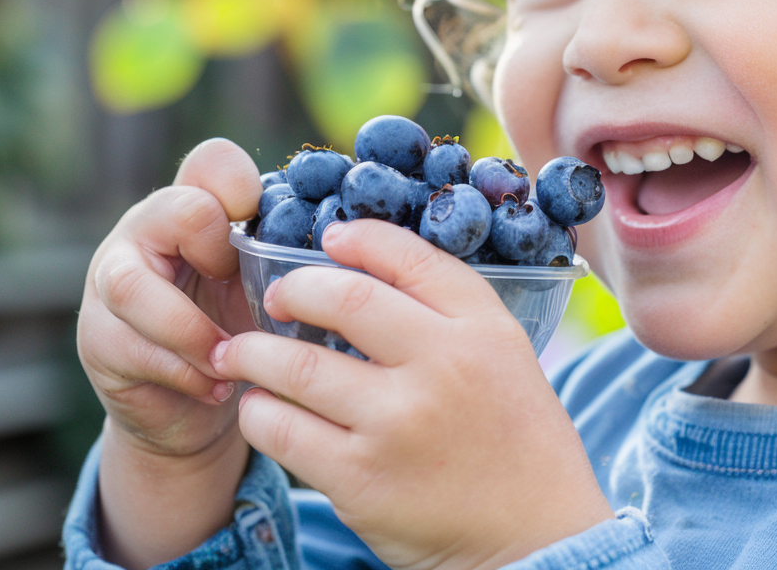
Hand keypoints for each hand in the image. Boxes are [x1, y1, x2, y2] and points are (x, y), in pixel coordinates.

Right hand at [77, 138, 260, 566]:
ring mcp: (109, 286)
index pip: (212, 162)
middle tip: (247, 297)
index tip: (262, 235)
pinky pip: (134, 348)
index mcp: (192, 205)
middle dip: (214, 253)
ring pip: (132, 287)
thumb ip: (288, 252)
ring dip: (192, 330)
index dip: (241, 190)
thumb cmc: (237, 329)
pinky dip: (185, 371)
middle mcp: (143, 233)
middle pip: (172, 211)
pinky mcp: (100, 342)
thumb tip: (357, 232)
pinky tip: (217, 388)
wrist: (193, 409)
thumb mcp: (266, 287)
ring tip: (230, 359)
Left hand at [212, 219, 614, 569]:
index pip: (408, 256)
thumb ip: (447, 311)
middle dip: (291, 290)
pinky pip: (282, 430)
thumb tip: (354, 264)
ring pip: (296, 365)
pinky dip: (259, 413)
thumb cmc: (513, 441)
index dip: (357, 237)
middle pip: (341, 297)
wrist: (534, 539)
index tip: (327, 240)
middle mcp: (442, 367)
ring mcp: (398, 424)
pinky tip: (261, 409)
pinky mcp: (361, 480)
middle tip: (274, 300)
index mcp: (483, 329)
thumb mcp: (504, 356)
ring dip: (254, 353)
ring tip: (241, 355)